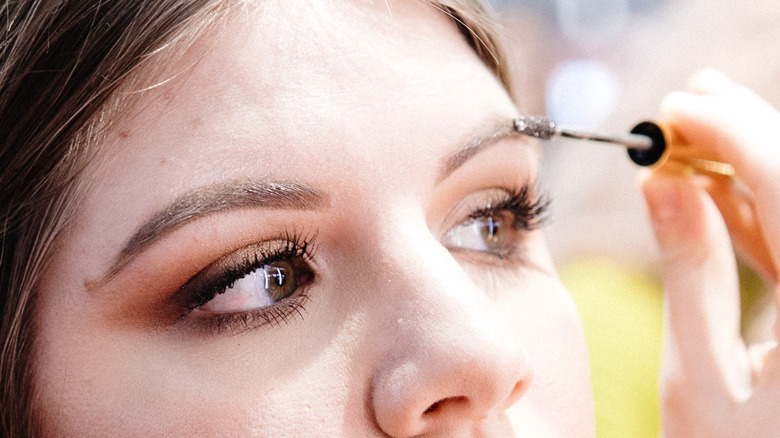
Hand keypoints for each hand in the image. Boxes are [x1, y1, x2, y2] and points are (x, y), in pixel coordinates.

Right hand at [641, 69, 779, 436]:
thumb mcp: (698, 378)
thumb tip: (661, 182)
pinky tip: (712, 190)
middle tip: (686, 100)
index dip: (733, 132)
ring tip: (693, 132)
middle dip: (749, 130)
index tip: (675, 107)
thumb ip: (687, 272)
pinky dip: (758, 211)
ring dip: (752, 163)